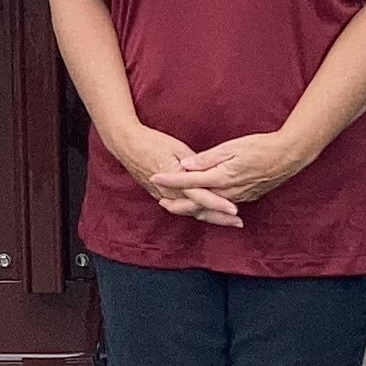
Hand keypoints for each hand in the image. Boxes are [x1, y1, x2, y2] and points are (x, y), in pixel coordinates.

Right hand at [104, 122, 241, 226]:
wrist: (127, 144)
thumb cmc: (152, 142)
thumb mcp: (176, 148)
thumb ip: (194, 163)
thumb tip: (209, 173)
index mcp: (176, 179)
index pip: (201, 196)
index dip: (219, 204)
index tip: (234, 210)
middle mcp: (170, 192)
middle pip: (198, 210)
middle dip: (219, 217)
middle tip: (238, 222)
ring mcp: (164, 196)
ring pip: (190, 212)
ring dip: (210, 218)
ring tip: (227, 221)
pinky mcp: (160, 195)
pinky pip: (181, 209)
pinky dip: (195, 213)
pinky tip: (206, 215)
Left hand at [158, 127, 321, 211]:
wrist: (288, 157)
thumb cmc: (260, 147)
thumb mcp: (232, 147)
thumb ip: (207, 158)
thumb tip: (186, 164)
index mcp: (221, 177)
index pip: (189, 181)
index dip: (170, 180)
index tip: (154, 177)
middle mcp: (227, 192)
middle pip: (196, 203)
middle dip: (177, 204)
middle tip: (160, 201)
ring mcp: (237, 198)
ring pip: (209, 209)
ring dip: (192, 209)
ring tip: (177, 207)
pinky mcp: (246, 198)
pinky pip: (222, 209)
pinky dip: (209, 210)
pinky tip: (204, 208)